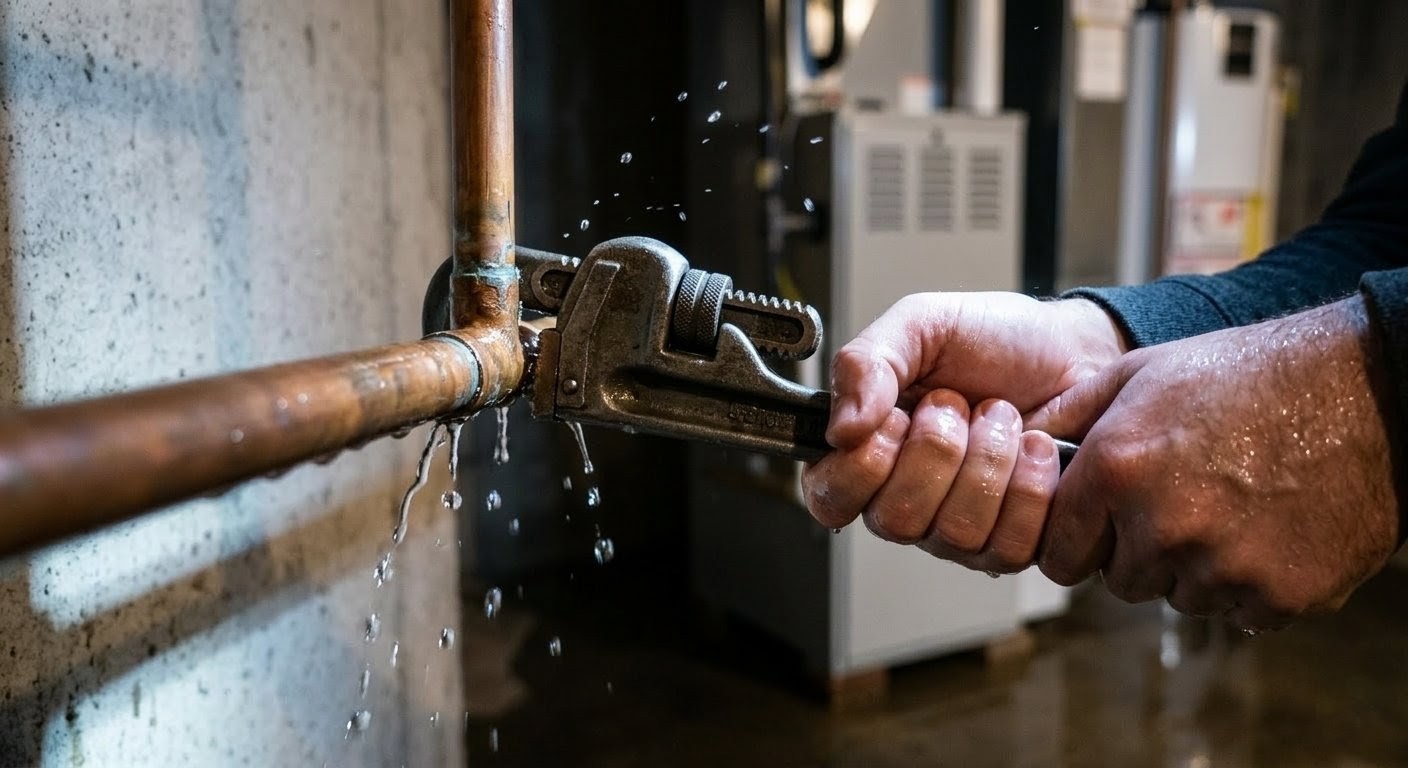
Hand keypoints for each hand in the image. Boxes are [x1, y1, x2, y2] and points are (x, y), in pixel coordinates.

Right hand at [802, 293, 1126, 572]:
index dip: (862, 464)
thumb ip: (864, 364)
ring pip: (955, 533)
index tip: (897, 417)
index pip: (828, 498)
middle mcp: (905, 500)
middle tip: (958, 404)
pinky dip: (1030, 485)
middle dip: (937, 450)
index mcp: (866, 452)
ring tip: (1002, 416)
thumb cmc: (996, 338)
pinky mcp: (1014, 542)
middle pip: (894, 520)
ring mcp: (958, 530)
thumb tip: (840, 430)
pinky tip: (1036, 448)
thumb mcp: (919, 324)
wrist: (1077, 350)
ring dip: (988, 459)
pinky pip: (1011, 544)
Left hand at [1029, 296, 1399, 628]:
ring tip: (1233, 504)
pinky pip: (1241, 611)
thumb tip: (1010, 439)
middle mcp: (1162, 526)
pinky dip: (1253, 582)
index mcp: (1116, 472)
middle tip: (1182, 500)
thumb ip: (1067, 414)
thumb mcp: (1140, 373)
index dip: (1078, 540)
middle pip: (1120, 580)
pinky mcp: (1279, 596)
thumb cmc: (1244, 374)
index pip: (1058, 554)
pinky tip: (1271, 528)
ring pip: (1181, 596)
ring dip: (1197, 566)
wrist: (1363, 391)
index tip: (1100, 524)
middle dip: (1139, 550)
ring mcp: (1223, 567)